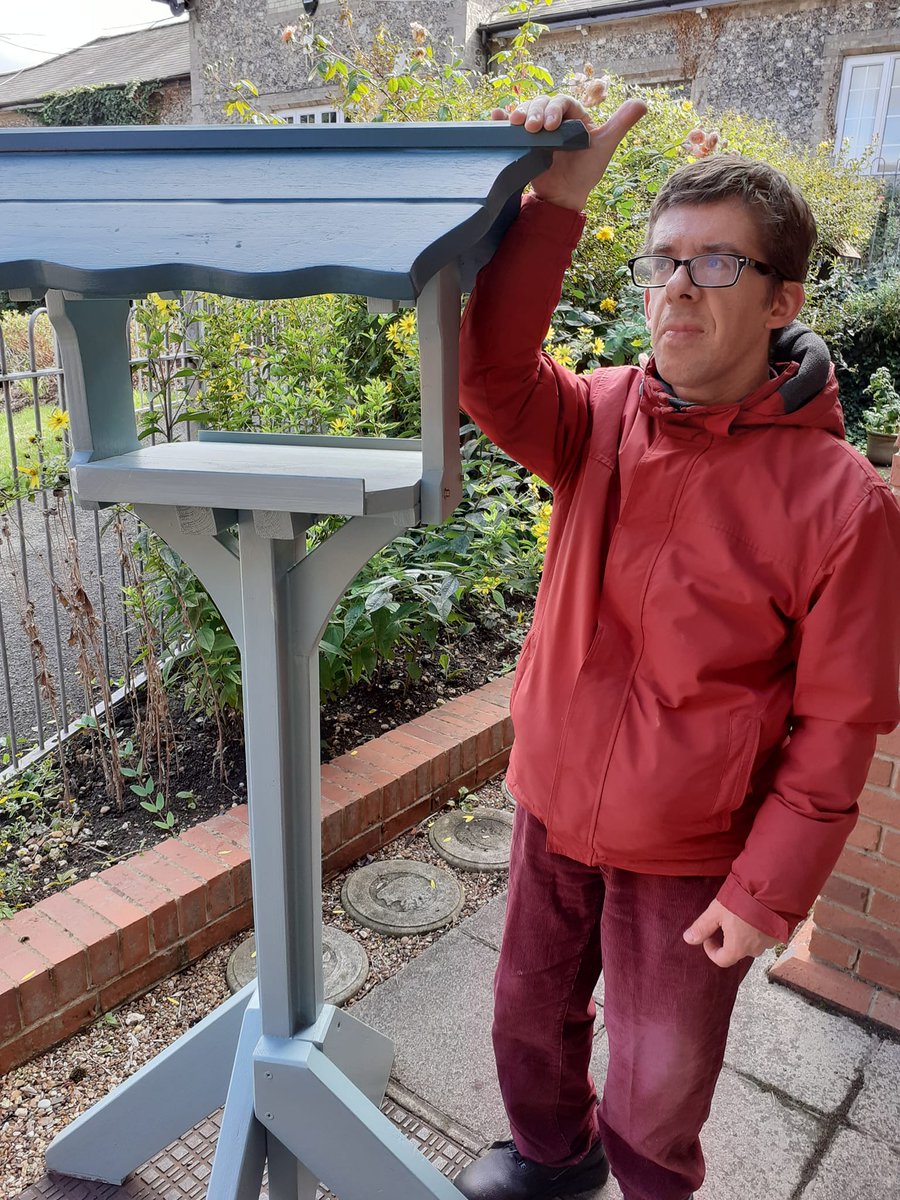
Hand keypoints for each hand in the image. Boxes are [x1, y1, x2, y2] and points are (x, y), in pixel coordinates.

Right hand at [491, 93, 646, 211]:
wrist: (564, 197)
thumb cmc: (585, 173)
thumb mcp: (604, 147)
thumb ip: (621, 125)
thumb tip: (642, 103)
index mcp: (574, 116)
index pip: (563, 103)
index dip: (555, 108)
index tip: (550, 124)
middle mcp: (554, 119)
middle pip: (541, 103)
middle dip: (535, 111)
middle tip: (531, 127)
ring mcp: (537, 129)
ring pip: (526, 112)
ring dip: (519, 114)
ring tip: (515, 124)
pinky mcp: (523, 141)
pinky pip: (511, 126)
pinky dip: (501, 120)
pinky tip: (497, 117)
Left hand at [682, 899, 776, 967]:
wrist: (772, 889)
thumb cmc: (743, 901)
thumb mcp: (716, 911)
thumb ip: (702, 927)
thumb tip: (688, 939)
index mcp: (737, 948)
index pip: (722, 960)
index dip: (711, 950)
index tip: (708, 937)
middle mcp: (755, 949)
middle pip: (737, 950)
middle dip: (729, 939)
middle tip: (725, 921)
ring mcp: (769, 942)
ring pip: (752, 942)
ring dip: (745, 933)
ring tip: (741, 915)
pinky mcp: (780, 933)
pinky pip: (766, 935)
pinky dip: (759, 928)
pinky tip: (756, 914)